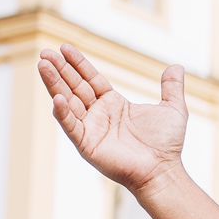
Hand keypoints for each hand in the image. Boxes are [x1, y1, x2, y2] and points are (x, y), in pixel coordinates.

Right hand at [38, 44, 187, 195]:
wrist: (163, 170)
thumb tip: (176, 66)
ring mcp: (91, 129)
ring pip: (67, 102)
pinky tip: (56, 98)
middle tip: (45, 53)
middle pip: (74, 87)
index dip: (78, 63)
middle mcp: (98, 115)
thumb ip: (171, 88)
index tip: (64, 47)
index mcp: (113, 104)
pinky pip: (71, 126)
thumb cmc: (167, 144)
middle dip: (60, 70)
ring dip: (54, 84)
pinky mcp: (87, 145)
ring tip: (42, 65)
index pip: (90, 79)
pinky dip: (63, 113)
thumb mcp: (172, 109)